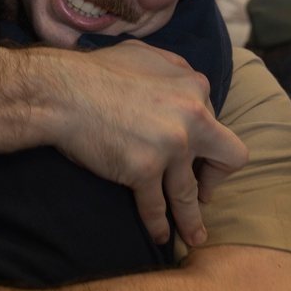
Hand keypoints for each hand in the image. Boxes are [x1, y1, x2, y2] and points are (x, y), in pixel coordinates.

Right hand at [47, 40, 247, 246]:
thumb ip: (171, 68)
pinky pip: (156, 206)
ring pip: (191, 193)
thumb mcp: (143, 54)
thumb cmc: (94, 71)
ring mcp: (170, 145)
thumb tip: (181, 78)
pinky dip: (158, 225)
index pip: (214, 120)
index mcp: (192, 86)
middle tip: (205, 193)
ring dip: (193, 219)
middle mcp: (191, 116)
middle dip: (217, 178)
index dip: (203, 139)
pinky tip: (159, 236)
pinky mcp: (144, 170)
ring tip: (195, 237)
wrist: (61, 91)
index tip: (193, 154)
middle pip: (229, 156)